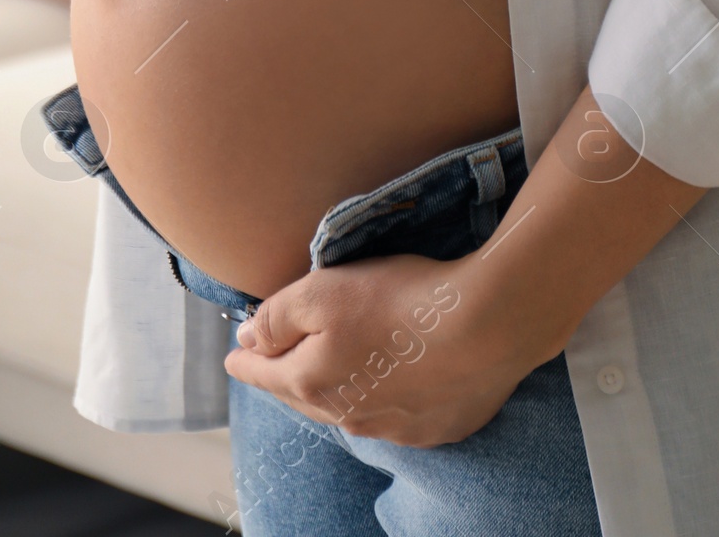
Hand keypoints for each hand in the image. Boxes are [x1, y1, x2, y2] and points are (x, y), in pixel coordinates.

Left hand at [224, 252, 540, 446]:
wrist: (486, 326)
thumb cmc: (399, 300)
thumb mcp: (323, 290)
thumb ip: (278, 315)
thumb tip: (248, 339)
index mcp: (311, 382)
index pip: (264, 373)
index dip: (246, 360)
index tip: (233, 357)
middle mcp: (347, 416)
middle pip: (302, 396)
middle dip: (284, 378)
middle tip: (273, 362)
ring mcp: (393, 428)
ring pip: (348, 410)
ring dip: (334, 391)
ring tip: (329, 372)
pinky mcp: (434, 428)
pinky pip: (394, 416)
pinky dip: (382, 399)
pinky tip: (391, 382)